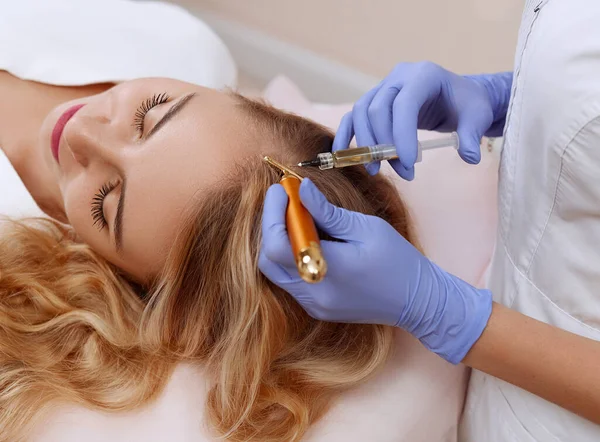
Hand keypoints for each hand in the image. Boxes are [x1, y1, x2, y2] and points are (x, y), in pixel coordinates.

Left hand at [259, 179, 492, 363]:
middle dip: (270, 226)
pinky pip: (290, 281)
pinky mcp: (317, 309)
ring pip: (275, 272)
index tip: (280, 189)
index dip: (272, 214)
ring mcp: (314, 305)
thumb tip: (302, 189)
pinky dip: (290, 256)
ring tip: (296, 216)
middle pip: (268, 260)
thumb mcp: (366, 228)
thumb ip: (328, 212)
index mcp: (329, 270)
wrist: (418, 301)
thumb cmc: (398, 260)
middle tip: (285, 201)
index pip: (277, 244)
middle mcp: (315, 293)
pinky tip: (307, 239)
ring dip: (279, 241)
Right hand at [334, 62, 512, 179]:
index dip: (403, 134)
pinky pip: (353, 117)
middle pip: (378, 109)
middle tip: (405, 171)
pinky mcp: (373, 101)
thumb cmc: (467, 105)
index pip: (405, 103)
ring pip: (361, 113)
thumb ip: (472, 135)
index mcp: (424, 74)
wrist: (457, 98)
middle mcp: (398, 77)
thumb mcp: (477, 117)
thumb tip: (469, 156)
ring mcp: (382, 87)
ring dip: (366, 144)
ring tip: (378, 170)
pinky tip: (343, 156)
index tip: (410, 163)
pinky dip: (346, 135)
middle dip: (386, 144)